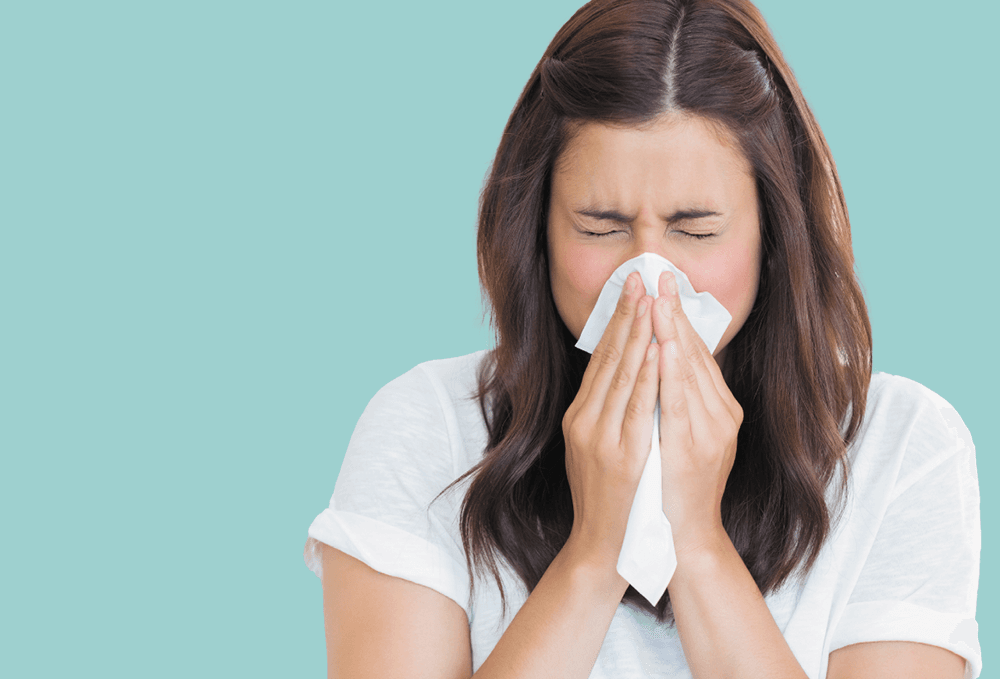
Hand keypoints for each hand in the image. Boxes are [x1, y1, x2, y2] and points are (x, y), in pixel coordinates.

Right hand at [562, 272, 660, 571]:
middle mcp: (585, 421)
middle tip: (640, 276)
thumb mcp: (596, 448)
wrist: (604, 547)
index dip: (616, 320)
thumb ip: (606, 412)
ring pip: (623, 375)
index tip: (631, 288)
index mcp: (580, 416)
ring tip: (650, 298)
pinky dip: (648, 374)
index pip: (601, 359)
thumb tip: (624, 373)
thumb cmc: (609, 499)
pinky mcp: (621, 454)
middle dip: (627, 314)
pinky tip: (658, 348)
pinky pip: (638, 406)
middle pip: (609, 358)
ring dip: (638, 334)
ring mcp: (601, 437)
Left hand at [652, 271, 742, 557]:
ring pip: (688, 371)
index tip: (662, 285)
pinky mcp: (691, 449)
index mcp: (718, 412)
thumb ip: (681, 402)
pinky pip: (678, 401)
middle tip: (659, 273)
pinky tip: (662, 343)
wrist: (682, 541)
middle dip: (674, 312)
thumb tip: (664, 359)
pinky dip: (671, 370)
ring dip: (672, 330)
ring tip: (658, 295)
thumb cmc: (676, 489)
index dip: (679, 317)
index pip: (696, 355)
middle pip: (694, 355)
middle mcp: (720, 418)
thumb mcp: (685, 439)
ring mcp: (708, 433)